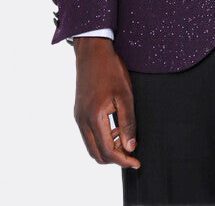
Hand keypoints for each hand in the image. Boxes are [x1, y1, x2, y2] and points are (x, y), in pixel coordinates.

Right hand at [73, 37, 140, 168]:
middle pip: (96, 154)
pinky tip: (114, 128)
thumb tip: (130, 147)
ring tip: (124, 138)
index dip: (123, 161)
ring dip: (107, 149)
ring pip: (91, 147)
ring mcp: (78, 117)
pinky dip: (100, 139)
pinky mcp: (78, 112)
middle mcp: (82, 121)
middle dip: (114, 159)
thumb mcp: (125, 95)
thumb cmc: (110, 70)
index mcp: (94, 118)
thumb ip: (128, 123)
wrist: (92, 51)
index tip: (137, 162)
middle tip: (131, 153)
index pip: (107, 151)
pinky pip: (88, 135)